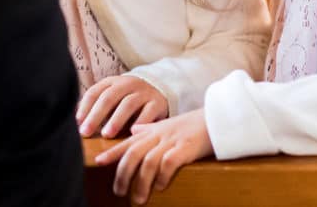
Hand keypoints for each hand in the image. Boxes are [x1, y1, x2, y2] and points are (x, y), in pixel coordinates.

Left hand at [77, 75, 168, 137]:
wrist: (160, 91)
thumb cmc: (128, 100)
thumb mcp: (113, 98)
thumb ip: (96, 108)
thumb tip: (73, 123)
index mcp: (113, 82)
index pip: (95, 92)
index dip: (84, 107)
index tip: (76, 123)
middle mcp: (128, 84)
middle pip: (109, 97)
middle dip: (96, 115)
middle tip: (86, 132)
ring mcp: (144, 92)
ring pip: (128, 104)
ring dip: (116, 119)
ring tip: (106, 134)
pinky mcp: (157, 103)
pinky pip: (148, 112)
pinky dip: (140, 122)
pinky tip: (131, 133)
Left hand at [94, 108, 212, 203]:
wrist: (218, 117)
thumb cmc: (194, 124)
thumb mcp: (168, 123)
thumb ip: (149, 128)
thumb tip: (133, 131)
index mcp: (154, 130)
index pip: (129, 141)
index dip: (113, 152)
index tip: (98, 162)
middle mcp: (160, 135)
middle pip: (133, 153)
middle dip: (123, 174)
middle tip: (118, 192)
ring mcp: (173, 141)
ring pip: (148, 161)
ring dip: (141, 182)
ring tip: (138, 198)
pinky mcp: (186, 148)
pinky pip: (169, 163)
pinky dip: (162, 176)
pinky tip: (161, 186)